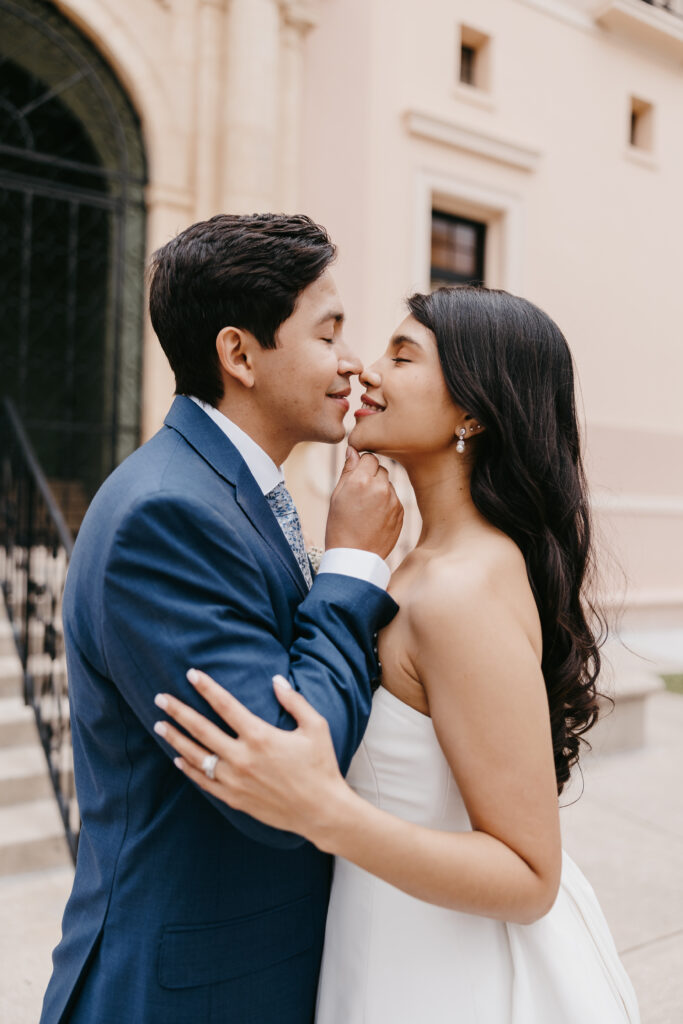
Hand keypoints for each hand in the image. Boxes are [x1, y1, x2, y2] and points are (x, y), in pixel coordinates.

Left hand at [153, 670, 348, 845]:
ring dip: (176, 739)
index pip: (225, 705)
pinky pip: (204, 781)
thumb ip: (294, 701)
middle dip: (178, 711)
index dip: (207, 688)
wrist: (321, 811)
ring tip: (159, 725)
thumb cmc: (321, 765)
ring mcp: (235, 780)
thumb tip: (276, 680)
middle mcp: (242, 757)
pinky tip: (177, 759)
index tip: (191, 674)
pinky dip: (188, 769)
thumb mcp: (315, 727)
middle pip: (201, 729)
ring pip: (196, 756)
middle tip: (160, 698)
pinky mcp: (234, 798)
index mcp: (260, 736)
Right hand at [325, 446, 403, 558]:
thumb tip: (353, 450)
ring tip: (366, 510)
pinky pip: (394, 499)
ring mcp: (393, 500)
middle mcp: (380, 487)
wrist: (354, 557)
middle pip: (380, 469)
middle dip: (371, 477)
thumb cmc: (339, 526)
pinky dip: (386, 504)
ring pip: (388, 484)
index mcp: (361, 480)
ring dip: (380, 490)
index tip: (356, 477)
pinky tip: (375, 518)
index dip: (361, 466)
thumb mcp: (336, 496)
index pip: (369, 457)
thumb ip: (348, 470)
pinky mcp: (401, 511)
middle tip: (360, 495)